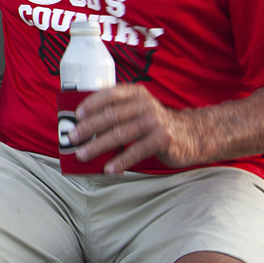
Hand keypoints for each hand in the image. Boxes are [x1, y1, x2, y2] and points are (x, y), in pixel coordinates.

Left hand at [71, 85, 205, 173]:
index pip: (109, 94)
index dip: (90, 104)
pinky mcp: (163, 138)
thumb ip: (119, 111)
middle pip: (110, 115)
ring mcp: (154, 121)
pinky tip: (109, 169)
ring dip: (98, 146)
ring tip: (83, 155)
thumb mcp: (139, 109)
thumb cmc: (155, 123)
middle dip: (88, 128)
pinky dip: (121, 161)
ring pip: (120, 134)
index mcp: (135, 93)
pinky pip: (136, 151)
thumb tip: (82, 126)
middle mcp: (145, 104)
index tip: (76, 116)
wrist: (192, 134)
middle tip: (72, 139)